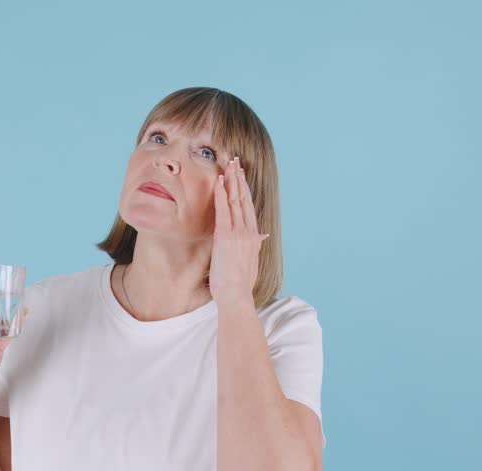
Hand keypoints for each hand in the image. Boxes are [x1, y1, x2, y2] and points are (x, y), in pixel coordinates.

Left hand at [209, 156, 269, 306]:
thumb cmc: (240, 284)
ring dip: (232, 180)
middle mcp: (249, 231)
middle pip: (244, 199)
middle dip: (240, 178)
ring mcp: (238, 233)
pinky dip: (221, 194)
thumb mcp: (252, 261)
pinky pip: (223, 210)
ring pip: (236, 200)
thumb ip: (256, 245)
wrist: (237, 297)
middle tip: (235, 161)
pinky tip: (219, 181)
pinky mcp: (226, 236)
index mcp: (254, 237)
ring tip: (228, 164)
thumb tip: (262, 236)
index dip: (245, 189)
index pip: (249, 207)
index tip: (241, 175)